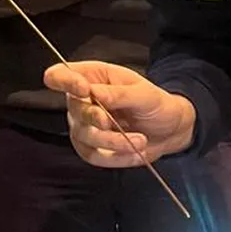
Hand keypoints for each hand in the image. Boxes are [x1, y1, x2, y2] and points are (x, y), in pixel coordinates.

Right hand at [43, 61, 196, 167]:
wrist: (170, 130)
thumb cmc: (156, 104)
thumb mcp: (145, 95)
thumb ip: (119, 94)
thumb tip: (92, 92)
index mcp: (94, 77)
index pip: (60, 75)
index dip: (64, 81)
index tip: (84, 90)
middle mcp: (83, 101)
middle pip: (73, 109)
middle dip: (94, 118)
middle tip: (111, 122)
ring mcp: (84, 126)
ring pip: (85, 136)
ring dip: (113, 141)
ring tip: (140, 141)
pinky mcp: (90, 148)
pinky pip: (94, 156)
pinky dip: (116, 157)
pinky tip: (136, 152)